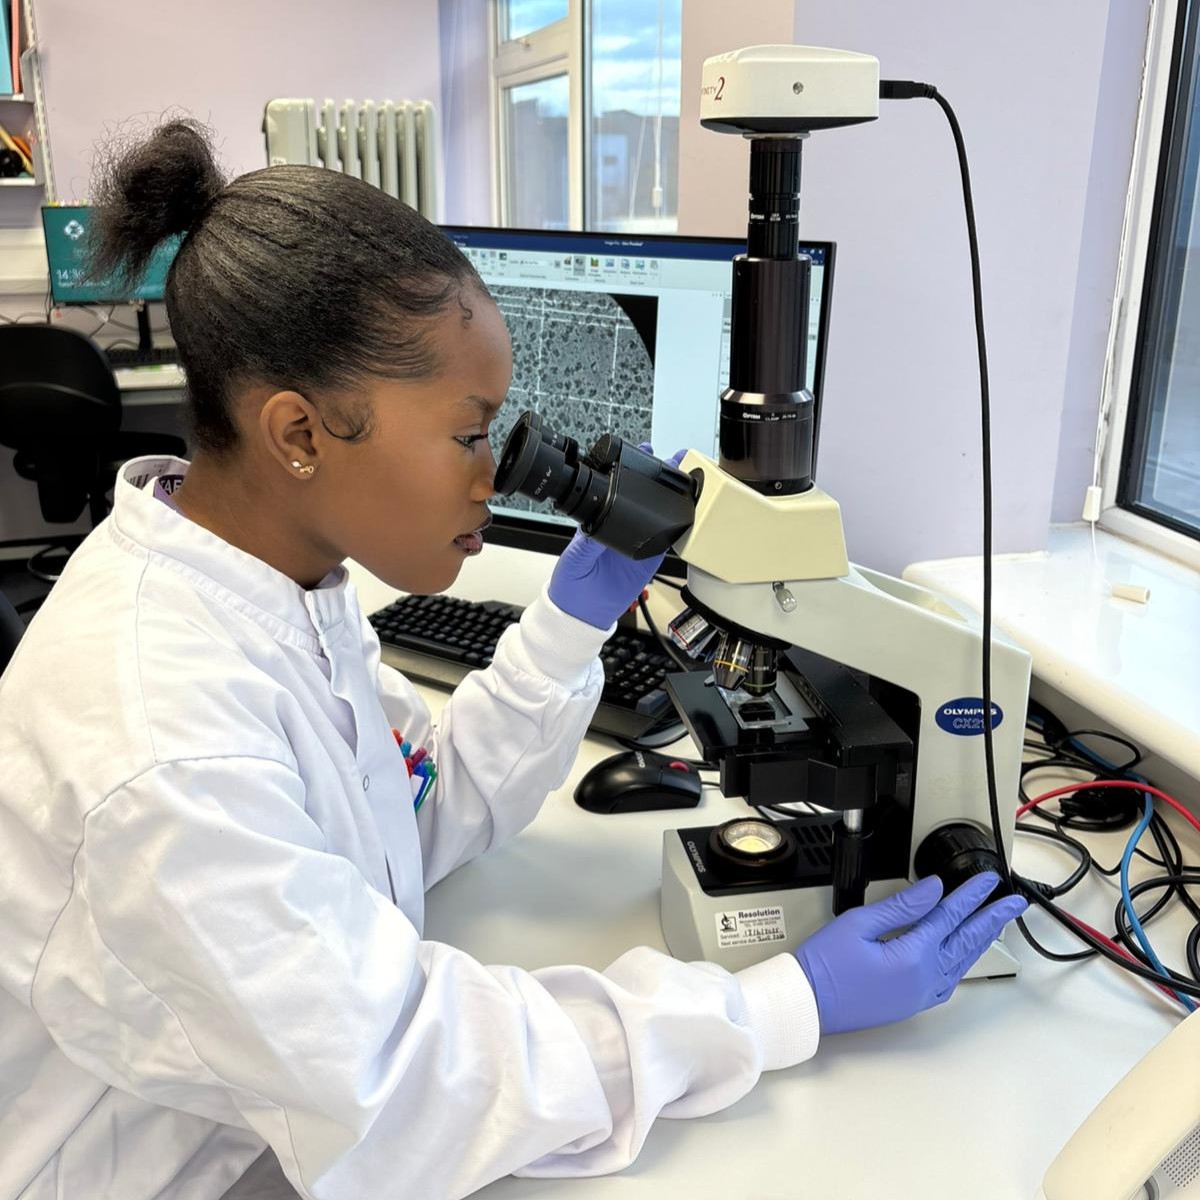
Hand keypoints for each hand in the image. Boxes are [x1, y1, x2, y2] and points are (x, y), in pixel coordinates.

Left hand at [547, 446, 684, 629]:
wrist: (583, 613)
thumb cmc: (571, 582)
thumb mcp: (575, 557)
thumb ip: (588, 542)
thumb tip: (597, 526)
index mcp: (600, 519)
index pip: (619, 489)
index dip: (633, 470)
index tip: (645, 454)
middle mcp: (622, 527)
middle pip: (646, 498)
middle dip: (662, 478)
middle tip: (676, 460)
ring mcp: (639, 542)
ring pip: (661, 515)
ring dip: (676, 498)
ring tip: (689, 480)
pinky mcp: (651, 558)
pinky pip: (669, 540)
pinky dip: (681, 527)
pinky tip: (690, 513)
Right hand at [793, 872, 1027, 1034]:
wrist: (808, 1004)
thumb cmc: (825, 965)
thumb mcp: (858, 923)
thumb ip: (901, 906)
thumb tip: (932, 890)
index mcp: (913, 956)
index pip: (950, 916)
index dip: (971, 895)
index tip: (988, 881)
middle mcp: (924, 979)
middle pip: (967, 941)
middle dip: (992, 918)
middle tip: (1012, 902)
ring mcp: (920, 995)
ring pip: (962, 962)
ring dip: (980, 940)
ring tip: (994, 923)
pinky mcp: (911, 1003)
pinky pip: (949, 981)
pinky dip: (962, 963)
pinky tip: (963, 955)